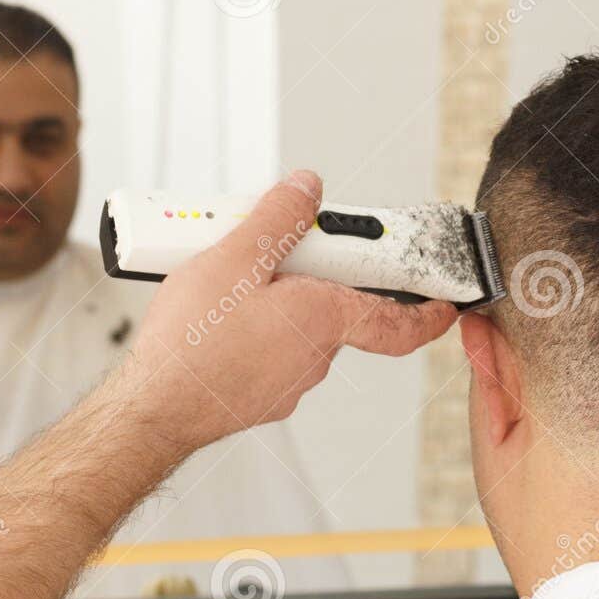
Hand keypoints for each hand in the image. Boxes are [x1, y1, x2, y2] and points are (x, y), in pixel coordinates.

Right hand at [125, 171, 457, 454]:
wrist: (154, 409)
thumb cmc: (192, 346)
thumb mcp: (234, 258)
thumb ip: (276, 219)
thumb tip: (306, 190)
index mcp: (324, 320)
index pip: (398, 321)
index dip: (428, 312)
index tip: (445, 304)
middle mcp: (315, 357)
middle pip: (335, 308)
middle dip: (315, 277)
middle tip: (279, 247)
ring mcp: (287, 382)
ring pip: (299, 330)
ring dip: (279, 302)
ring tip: (229, 279)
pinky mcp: (257, 395)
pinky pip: (270, 352)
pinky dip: (256, 330)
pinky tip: (215, 317)